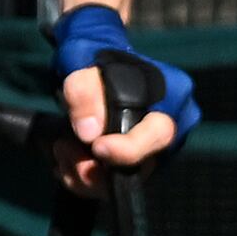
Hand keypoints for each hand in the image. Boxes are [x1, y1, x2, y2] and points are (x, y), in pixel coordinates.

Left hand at [53, 0, 198, 177]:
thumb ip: (84, 92)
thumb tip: (89, 133)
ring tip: (60, 148)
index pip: (159, 133)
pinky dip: (86, 177)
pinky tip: (67, 156)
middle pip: (143, 164)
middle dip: (99, 168)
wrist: (91, 61)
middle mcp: (175, 124)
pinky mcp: (141, 161)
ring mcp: (159, 146)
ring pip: (125, 179)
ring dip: (85, 174)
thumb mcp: (79, 61)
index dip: (127, 148)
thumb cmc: (91, 54)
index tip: (96, 147)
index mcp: (173, 93)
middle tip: (64, 149)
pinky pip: (115, 181)